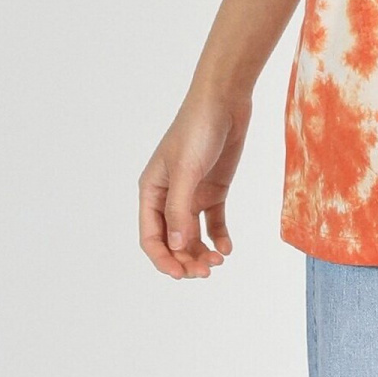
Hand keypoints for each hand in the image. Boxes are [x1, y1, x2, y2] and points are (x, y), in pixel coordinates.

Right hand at [139, 86, 249, 277]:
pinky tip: (227, 248)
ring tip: (218, 262)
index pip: (151, 236)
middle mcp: (168, 196)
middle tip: (206, 272)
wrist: (224, 102)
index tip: (181, 274)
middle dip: (185, 260)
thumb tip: (176, 246)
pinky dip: (218, 237)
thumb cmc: (197, 130)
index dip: (163, 259)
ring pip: (191, 235)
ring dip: (201, 252)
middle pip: (172, 241)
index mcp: (151, 191)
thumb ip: (180, 210)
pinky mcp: (213, 190)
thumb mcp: (187, 171)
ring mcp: (191, 194)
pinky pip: (212, 222)